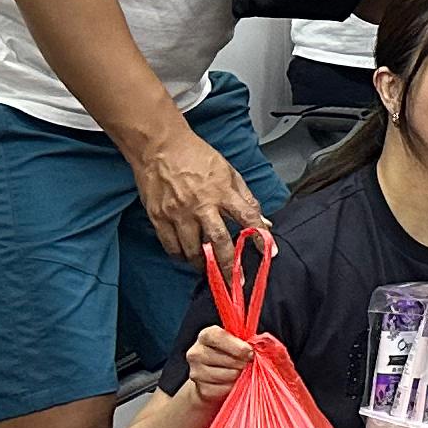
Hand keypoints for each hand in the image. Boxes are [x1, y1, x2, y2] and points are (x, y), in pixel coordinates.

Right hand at [131, 122, 267, 263]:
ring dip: (203, 264)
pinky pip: (171, 246)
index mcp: (222, 191)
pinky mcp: (159, 217)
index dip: (260, 237)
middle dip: (229, 265)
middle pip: (219, 242)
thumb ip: (246, 199)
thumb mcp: (229, 172)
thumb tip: (263, 221)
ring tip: (210, 270)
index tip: (268, 253)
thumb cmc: (196, 156)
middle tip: (236, 280)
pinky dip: (180, 255)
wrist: (160, 147)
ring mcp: (178, 213)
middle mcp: (201, 205)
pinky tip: (187, 256)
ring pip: (193, 250)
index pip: (247, 218)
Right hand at [182, 323, 256, 407]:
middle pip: (226, 358)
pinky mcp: (201, 389)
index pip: (218, 336)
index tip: (250, 352)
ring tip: (240, 372)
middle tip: (247, 363)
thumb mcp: (241, 343)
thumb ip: (252, 340)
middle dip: (242, 362)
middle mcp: (196, 352)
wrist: (216, 379)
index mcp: (207, 335)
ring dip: (239, 375)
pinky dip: (233, 387)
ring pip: (227, 374)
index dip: (236, 345)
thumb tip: (266, 342)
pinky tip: (233, 383)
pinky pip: (224, 388)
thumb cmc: (233, 356)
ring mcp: (196, 372)